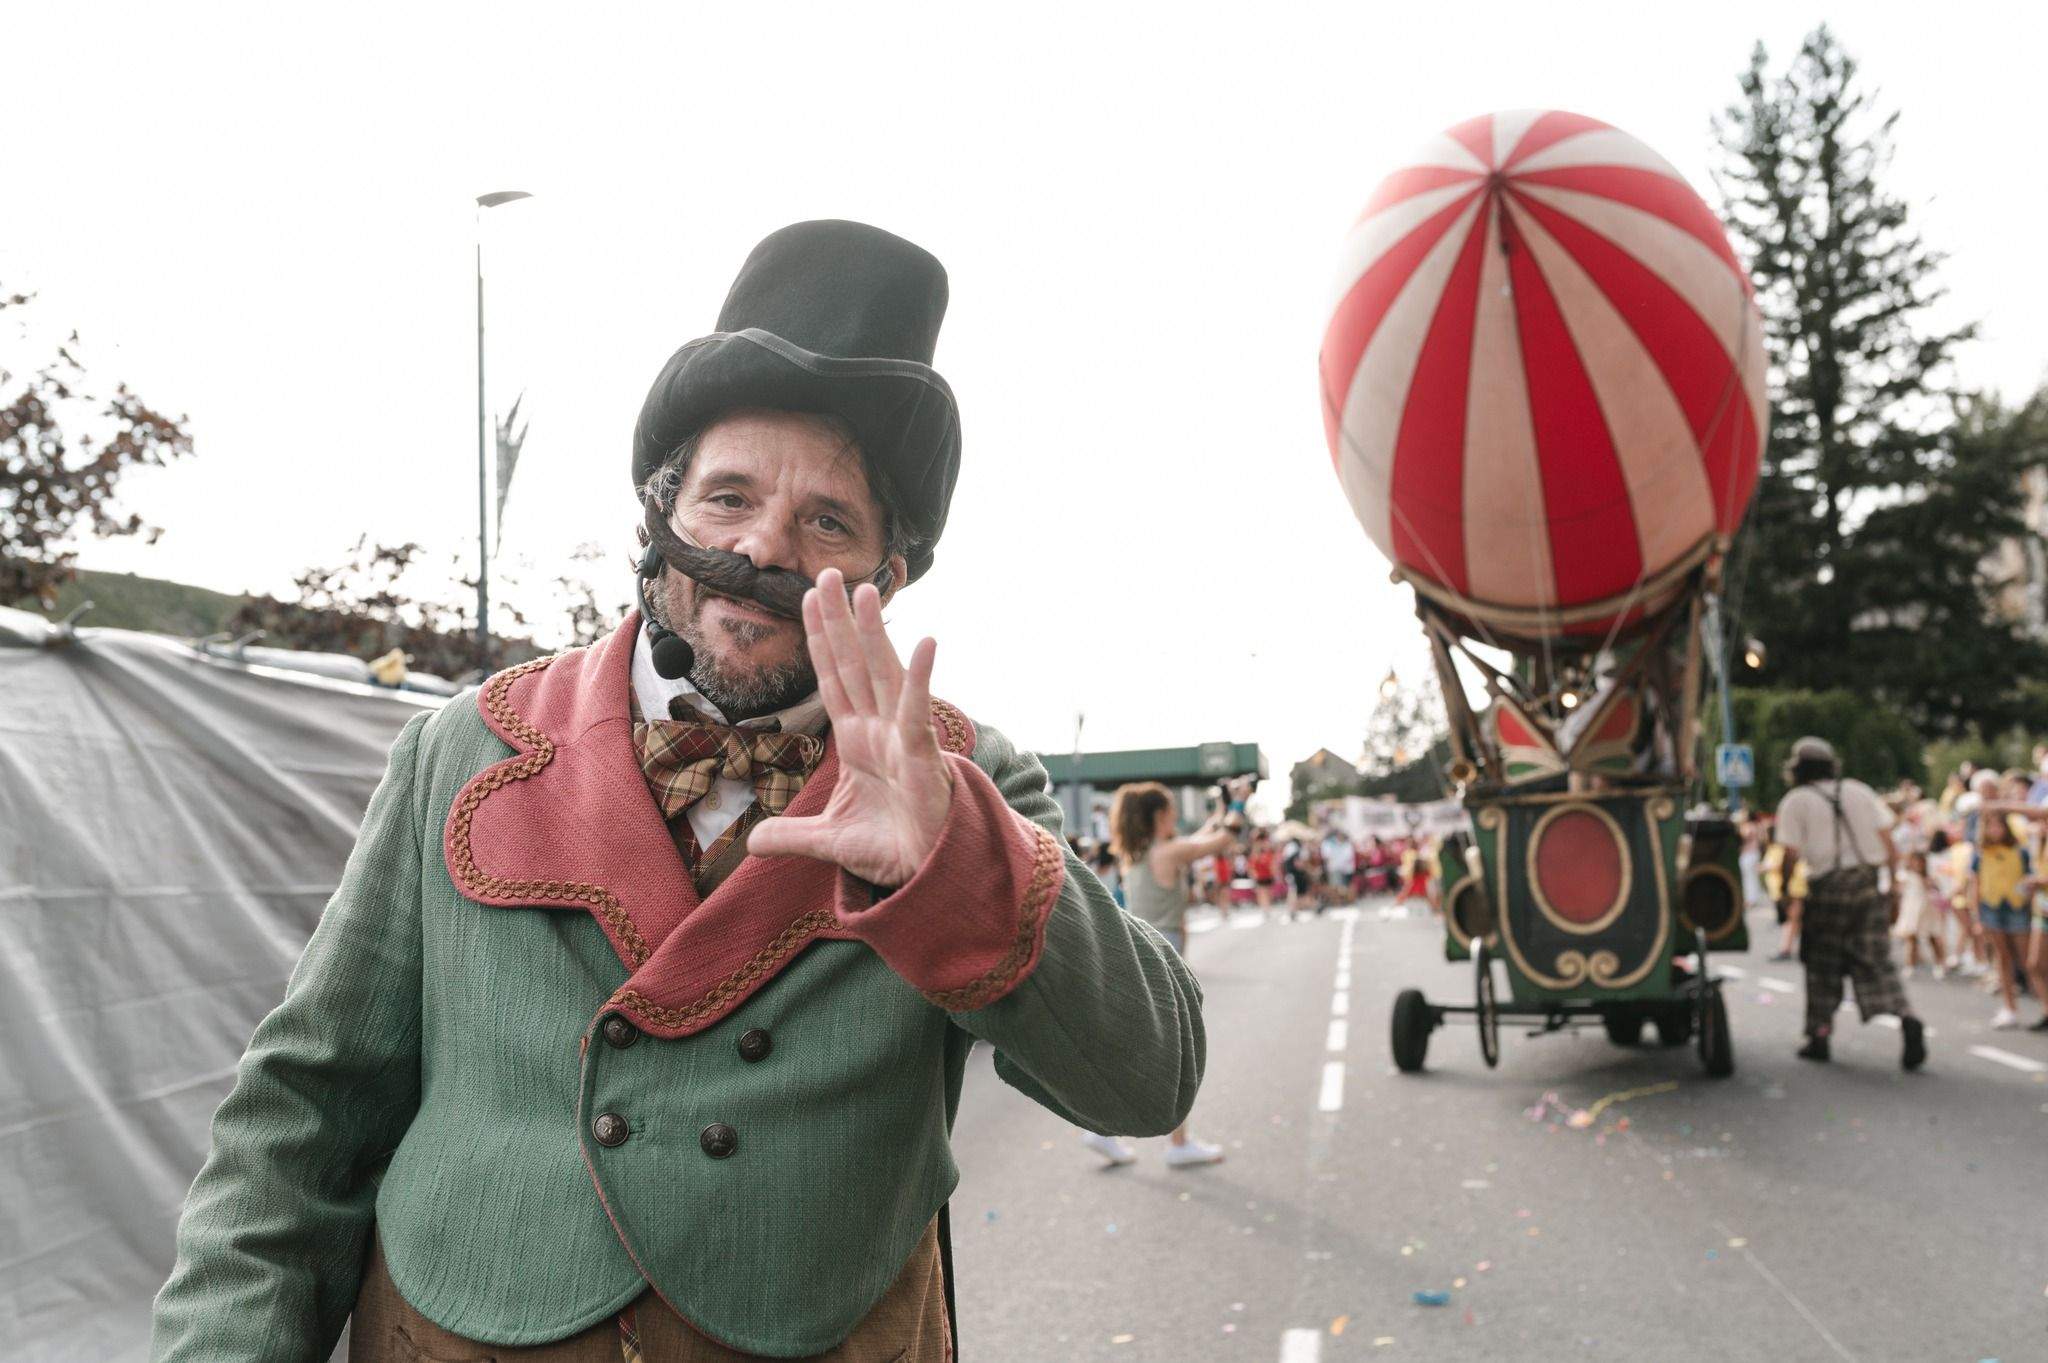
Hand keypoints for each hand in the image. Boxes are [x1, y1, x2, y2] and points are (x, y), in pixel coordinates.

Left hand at [745, 568, 954, 886]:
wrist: (928, 874)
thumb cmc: (891, 848)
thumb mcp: (829, 842)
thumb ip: (790, 836)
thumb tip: (751, 843)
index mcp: (857, 741)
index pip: (832, 679)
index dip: (819, 640)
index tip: (806, 600)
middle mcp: (879, 729)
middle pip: (853, 663)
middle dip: (839, 619)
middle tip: (826, 572)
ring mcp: (901, 738)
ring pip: (883, 674)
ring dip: (875, 633)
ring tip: (866, 590)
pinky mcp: (921, 756)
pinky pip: (918, 711)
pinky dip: (921, 678)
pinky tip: (926, 643)